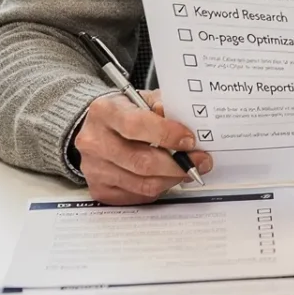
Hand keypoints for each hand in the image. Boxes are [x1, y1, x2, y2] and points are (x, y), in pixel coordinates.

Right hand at [74, 90, 213, 204]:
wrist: (93, 128)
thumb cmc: (123, 113)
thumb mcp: (141, 99)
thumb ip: (164, 106)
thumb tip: (185, 125)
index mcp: (105, 112)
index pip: (137, 126)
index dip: (168, 135)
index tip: (190, 140)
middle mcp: (95, 141)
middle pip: (142, 162)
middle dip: (178, 164)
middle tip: (200, 161)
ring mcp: (94, 169)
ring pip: (142, 184)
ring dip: (172, 179)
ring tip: (186, 170)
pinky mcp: (99, 189)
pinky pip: (136, 196)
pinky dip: (157, 189)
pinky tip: (165, 178)